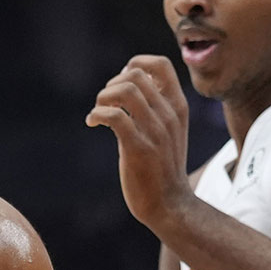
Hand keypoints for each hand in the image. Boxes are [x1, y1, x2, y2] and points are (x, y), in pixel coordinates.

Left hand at [85, 55, 192, 228]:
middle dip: (112, 83)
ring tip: (98, 112)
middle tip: (105, 103)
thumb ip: (155, 109)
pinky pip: (114, 117)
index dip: (136, 64)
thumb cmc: (163, 168)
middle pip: (136, 75)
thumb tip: (128, 86)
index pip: (161, 65)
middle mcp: (169, 115)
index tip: (122, 81)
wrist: (170, 205)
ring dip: (102, 97)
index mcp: (178, 107)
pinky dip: (96, 115)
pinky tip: (92, 123)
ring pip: (125, 91)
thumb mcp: (168, 131)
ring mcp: (155, 131)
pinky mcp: (139, 149)